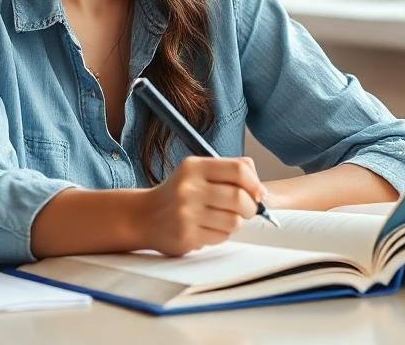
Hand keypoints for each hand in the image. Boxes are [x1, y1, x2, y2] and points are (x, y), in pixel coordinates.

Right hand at [140, 156, 266, 255]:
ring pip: (234, 221)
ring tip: (225, 219)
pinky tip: (208, 229)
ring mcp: (186, 213)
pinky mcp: (186, 235)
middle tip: (247, 210)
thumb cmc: (179, 193)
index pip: (239, 170)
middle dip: (251, 207)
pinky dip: (222, 234)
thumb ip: (228, 172)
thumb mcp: (198, 172)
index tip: (259, 194)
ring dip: (236, 223)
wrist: (144, 216)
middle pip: (239, 198)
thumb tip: (261, 191)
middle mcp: (189, 188)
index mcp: (194, 167)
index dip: (255, 183)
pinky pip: (221, 237)